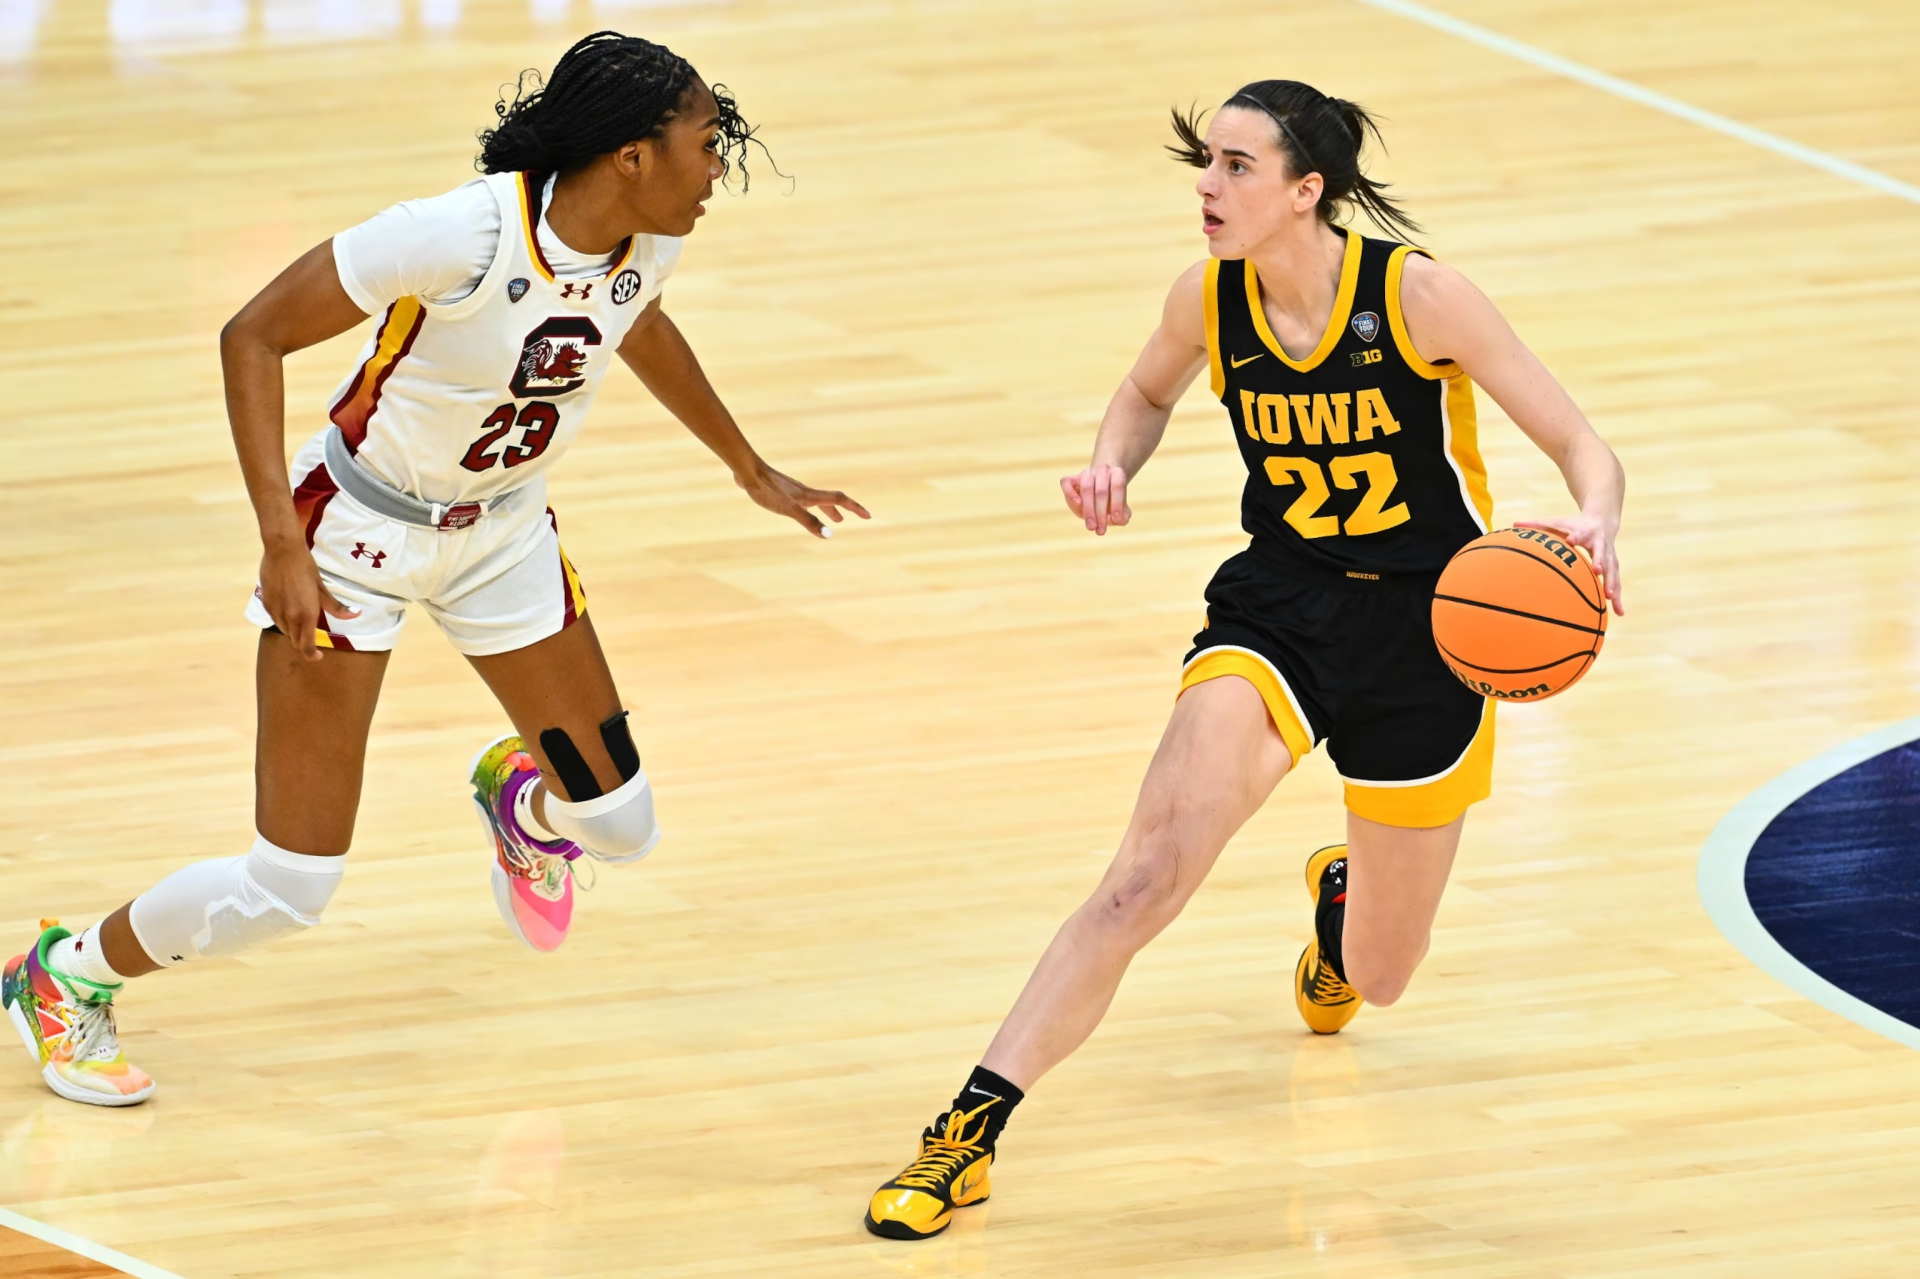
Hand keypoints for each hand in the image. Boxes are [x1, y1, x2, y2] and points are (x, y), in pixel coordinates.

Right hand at [258, 540, 358, 660]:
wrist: (282, 550)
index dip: (312, 656)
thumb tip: (355, 615)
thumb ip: (336, 606)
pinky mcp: (265, 604)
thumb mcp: (322, 587)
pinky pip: (275, 619)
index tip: (318, 656)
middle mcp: (289, 617)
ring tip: (302, 619)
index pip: (306, 646)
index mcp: (305, 615)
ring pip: (284, 631)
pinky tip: (289, 607)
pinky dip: (283, 620)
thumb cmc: (306, 567)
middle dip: (304, 643)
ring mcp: (275, 611)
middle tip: (314, 637)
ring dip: (294, 631)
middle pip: (295, 641)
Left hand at [735, 461, 870, 537]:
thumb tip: (829, 535)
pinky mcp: (780, 490)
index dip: (855, 508)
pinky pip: (802, 500)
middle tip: (848, 520)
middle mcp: (804, 492)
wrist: (746, 470)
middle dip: (841, 510)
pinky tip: (798, 510)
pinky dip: (809, 508)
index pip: (839, 500)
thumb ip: (808, 521)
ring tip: (831, 519)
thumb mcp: (788, 509)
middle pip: (829, 500)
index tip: (868, 516)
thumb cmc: (766, 489)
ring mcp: (792, 490)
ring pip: (815, 501)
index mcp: (809, 496)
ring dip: (826, 510)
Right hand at [1061, 462, 1129, 534]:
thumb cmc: (1110, 501)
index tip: (1116, 520)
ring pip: (1086, 488)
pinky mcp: (1071, 479)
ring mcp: (1085, 473)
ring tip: (1091, 526)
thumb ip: (1123, 515)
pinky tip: (1078, 505)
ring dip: (1088, 509)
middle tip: (1101, 531)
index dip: (1117, 503)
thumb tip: (1121, 520)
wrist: (1098, 489)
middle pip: (1101, 490)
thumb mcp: (1119, 508)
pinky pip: (1066, 482)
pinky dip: (1070, 494)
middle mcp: (1102, 470)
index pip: (1117, 485)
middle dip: (1101, 513)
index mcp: (1116, 473)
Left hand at [1512, 513, 1623, 616]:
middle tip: (1598, 571)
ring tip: (1611, 598)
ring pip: (1613, 571)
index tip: (1572, 540)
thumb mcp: (1557, 522)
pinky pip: (1616, 583)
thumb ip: (1537, 524)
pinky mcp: (1613, 566)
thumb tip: (1514, 524)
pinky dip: (1618, 597)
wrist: (1602, 521)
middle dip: (1601, 562)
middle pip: (1602, 553)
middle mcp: (1600, 543)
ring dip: (1613, 584)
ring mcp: (1609, 556)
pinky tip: (1619, 613)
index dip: (1576, 537)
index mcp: (1585, 532)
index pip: (1580, 534)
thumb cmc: (1573, 524)